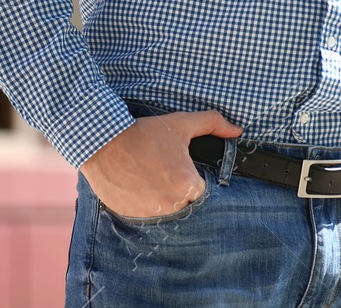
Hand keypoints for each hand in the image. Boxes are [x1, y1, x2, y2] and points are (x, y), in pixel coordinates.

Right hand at [80, 109, 241, 218]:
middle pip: (183, 202)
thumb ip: (213, 124)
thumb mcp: (182, 123)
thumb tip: (237, 130)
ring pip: (164, 210)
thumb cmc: (144, 134)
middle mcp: (169, 204)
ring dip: (160, 198)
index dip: (190, 179)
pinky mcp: (130, 216)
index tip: (178, 169)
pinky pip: (145, 215)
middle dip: (176, 189)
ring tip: (148, 178)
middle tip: (162, 172)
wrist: (104, 143)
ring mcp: (148, 213)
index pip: (199, 191)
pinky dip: (143, 204)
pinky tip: (137, 186)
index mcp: (186, 184)